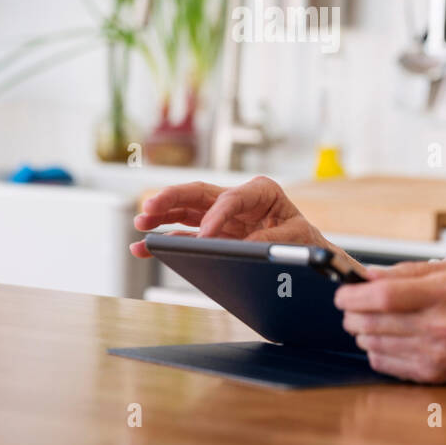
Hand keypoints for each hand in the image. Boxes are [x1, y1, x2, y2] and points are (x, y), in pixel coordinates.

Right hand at [131, 176, 352, 266]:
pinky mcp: (213, 231)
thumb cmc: (304, 242)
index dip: (216, 217)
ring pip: (185, 210)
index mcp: (261, 191)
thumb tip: (244, 249)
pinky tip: (144, 246)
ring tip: (140, 225)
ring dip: (161, 216)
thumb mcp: (296, 239)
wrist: (305, 253)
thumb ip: (271, 242)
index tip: (204, 237)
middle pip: (198, 194)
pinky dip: (165, 239)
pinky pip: (184, 232)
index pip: (232, 198)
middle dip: (171, 199)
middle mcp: (237, 198)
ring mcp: (222, 214)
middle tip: (148, 208)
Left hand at [335, 259, 445, 383]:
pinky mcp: (432, 374)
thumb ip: (406, 272)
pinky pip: (385, 364)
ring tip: (368, 323)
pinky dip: (375, 351)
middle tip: (350, 308)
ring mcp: (436, 353)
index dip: (354, 295)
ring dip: (361, 333)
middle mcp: (439, 325)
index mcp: (443, 293)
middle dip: (351, 315)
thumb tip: (366, 276)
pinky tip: (384, 341)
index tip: (342, 294)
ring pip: (374, 344)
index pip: (384, 295)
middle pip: (373, 322)